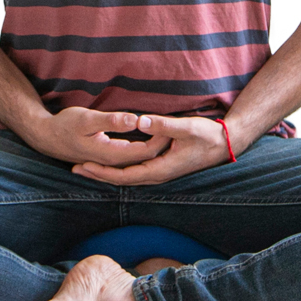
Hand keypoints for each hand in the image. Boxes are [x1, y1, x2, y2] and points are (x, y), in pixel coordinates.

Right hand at [27, 107, 169, 166]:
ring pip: (137, 158)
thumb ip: (112, 121)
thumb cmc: (65, 125)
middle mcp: (112, 160)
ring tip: (167, 133)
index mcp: (111, 153)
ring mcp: (108, 160)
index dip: (160, 139)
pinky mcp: (106, 156)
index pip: (145, 151)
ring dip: (152, 147)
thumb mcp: (88, 119)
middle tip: (176, 129)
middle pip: (144, 157)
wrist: (46, 137)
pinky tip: (147, 139)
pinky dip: (141, 150)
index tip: (172, 126)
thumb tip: (135, 120)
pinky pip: (129, 157)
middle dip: (160, 144)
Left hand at [71, 115, 230, 184]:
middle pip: (121, 179)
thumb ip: (162, 124)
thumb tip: (138, 121)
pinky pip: (135, 171)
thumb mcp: (186, 127)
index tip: (83, 165)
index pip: (124, 175)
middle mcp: (157, 175)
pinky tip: (110, 163)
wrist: (225, 144)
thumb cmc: (207, 135)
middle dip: (98, 174)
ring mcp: (159, 172)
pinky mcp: (162, 166)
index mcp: (160, 169)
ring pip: (127, 177)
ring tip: (86, 167)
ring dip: (107, 172)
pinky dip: (119, 169)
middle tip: (75, 169)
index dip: (102, 171)